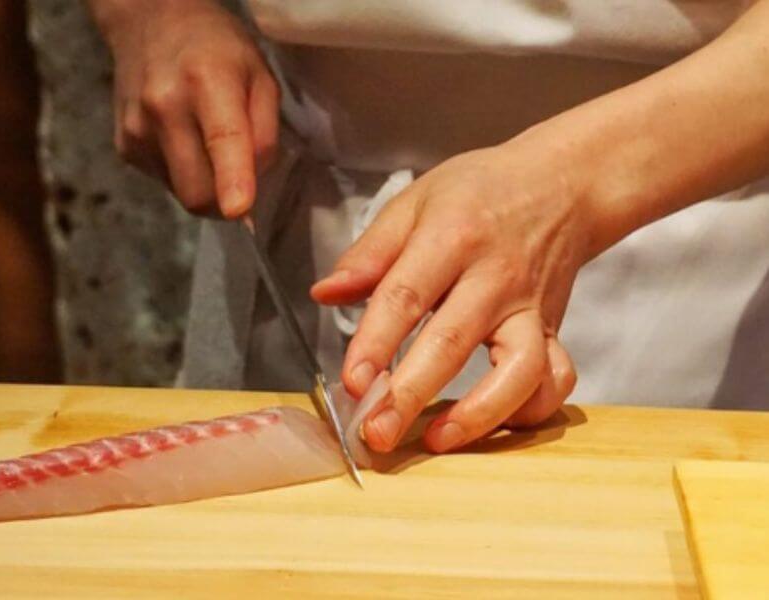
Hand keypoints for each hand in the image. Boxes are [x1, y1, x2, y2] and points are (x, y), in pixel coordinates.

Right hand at [90, 0, 278, 217]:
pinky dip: (184, 173)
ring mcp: (137, 130)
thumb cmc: (218, 48)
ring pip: (182, 194)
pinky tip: (184, 139)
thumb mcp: (259, 75)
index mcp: (207, 81)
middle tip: (240, 181)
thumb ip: (265, 130)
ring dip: (205, 186)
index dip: (232, 180)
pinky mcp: (125, 147)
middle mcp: (163, 107)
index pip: (222, 139)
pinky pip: (166, 183)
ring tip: (208, 145)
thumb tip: (256, 183)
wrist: (149, 22)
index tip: (240, 210)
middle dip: (225, 202)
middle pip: (198, 191)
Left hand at [312, 138, 594, 452]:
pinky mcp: (553, 329)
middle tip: (376, 434)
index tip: (351, 382)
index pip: (407, 295)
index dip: (376, 342)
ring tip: (436, 441)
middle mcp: (495, 276)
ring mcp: (530, 307)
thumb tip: (325, 293)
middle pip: (452, 342)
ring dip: (478, 414)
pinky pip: (556, 378)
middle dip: (411, 394)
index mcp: (452, 236)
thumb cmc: (480, 193)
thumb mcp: (416, 200)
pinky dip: (532, 409)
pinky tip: (495, 423)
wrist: (561, 184)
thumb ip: (370, 251)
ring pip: (518, 370)